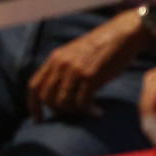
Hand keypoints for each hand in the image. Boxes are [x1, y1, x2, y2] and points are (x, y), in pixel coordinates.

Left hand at [27, 11, 147, 119]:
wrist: (121, 35)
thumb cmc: (101, 48)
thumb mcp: (74, 55)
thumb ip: (63, 69)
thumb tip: (56, 94)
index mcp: (55, 59)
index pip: (34, 86)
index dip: (33, 105)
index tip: (38, 120)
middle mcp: (61, 64)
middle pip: (47, 98)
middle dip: (58, 111)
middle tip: (74, 113)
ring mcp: (75, 70)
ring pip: (63, 103)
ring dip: (75, 113)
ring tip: (88, 111)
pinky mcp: (91, 76)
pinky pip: (82, 103)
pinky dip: (88, 111)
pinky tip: (98, 111)